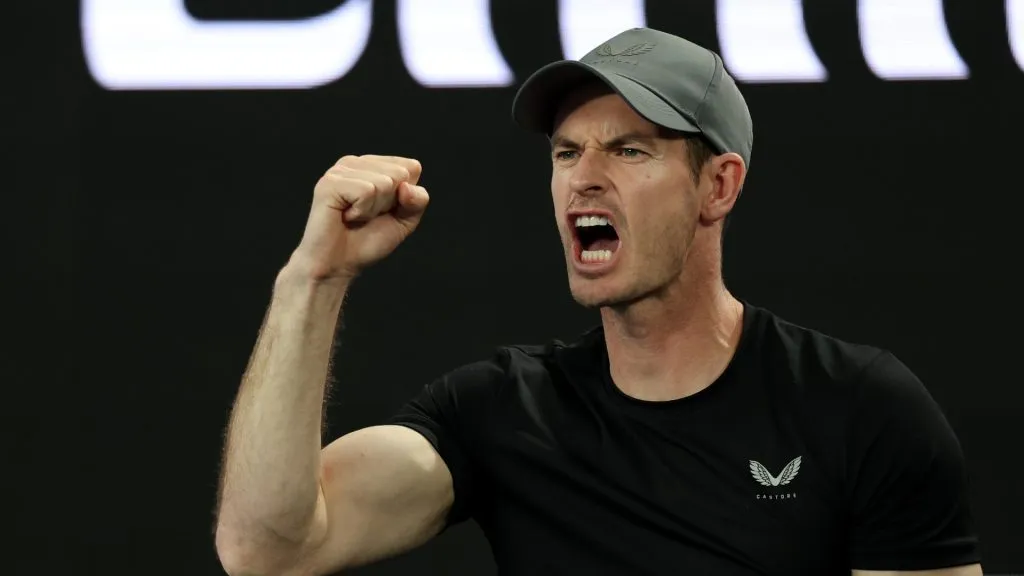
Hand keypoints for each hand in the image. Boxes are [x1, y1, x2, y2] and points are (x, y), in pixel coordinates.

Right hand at [291, 155, 428, 282]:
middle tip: (366, 216)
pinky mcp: (330, 183)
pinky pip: (367, 191)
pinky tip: (346, 216)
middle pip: (400, 173)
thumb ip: (418, 200)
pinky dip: (362, 212)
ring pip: (384, 182)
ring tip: (355, 217)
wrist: (337, 265)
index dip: (405, 197)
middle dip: (390, 203)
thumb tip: (406, 186)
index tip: (384, 211)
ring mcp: (341, 171)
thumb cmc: (366, 242)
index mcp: (372, 166)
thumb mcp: (404, 221)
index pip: (411, 167)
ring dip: (374, 210)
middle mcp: (356, 163)